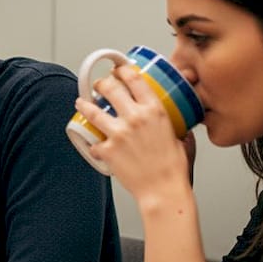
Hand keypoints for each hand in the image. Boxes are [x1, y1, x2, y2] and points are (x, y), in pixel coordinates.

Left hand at [74, 64, 193, 199]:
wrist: (163, 190)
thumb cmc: (174, 168)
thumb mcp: (181, 137)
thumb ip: (176, 124)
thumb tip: (177, 120)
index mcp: (155, 110)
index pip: (134, 78)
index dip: (122, 71)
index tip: (118, 71)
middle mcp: (135, 117)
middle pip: (109, 88)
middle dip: (101, 84)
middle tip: (99, 86)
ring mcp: (118, 133)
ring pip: (92, 110)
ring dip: (84, 104)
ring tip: (81, 103)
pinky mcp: (107, 150)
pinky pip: (93, 141)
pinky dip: (92, 142)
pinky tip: (92, 142)